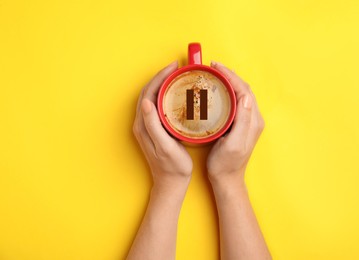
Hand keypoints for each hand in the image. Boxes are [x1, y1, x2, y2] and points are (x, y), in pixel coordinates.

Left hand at [133, 61, 192, 190]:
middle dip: (161, 77)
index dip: (160, 78)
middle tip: (176, 67)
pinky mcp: (154, 129)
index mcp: (144, 125)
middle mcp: (142, 123)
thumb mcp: (165, 147)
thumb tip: (146, 103)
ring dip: (162, 84)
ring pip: (152, 97)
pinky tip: (175, 93)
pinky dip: (165, 94)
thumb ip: (154, 125)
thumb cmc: (172, 167)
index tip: (173, 67)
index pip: (149, 93)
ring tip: (176, 75)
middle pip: (149, 92)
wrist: (171, 182)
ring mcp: (147, 126)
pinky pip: (157, 105)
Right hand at [207, 61, 264, 186]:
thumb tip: (247, 96)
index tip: (216, 67)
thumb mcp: (234, 144)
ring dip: (228, 82)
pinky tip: (216, 91)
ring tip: (214, 75)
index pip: (244, 90)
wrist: (226, 179)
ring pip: (239, 94)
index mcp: (253, 121)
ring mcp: (247, 121)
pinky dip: (226, 92)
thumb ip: (243, 121)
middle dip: (229, 75)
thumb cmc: (226, 164)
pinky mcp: (240, 125)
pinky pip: (235, 102)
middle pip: (243, 89)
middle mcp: (253, 119)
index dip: (230, 76)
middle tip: (212, 68)